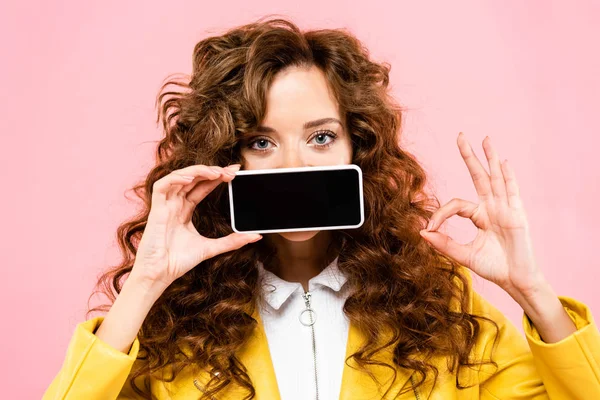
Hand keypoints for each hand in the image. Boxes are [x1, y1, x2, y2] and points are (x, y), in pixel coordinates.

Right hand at [130, 163, 261, 288]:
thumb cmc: (178, 261)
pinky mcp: (156, 209)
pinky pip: (162, 186)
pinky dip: (176, 178)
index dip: (217, 177)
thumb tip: (255, 236)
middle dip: (213, 171)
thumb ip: (233, 241)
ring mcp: (165, 205)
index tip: (235, 173)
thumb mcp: (212, 247)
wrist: (160, 274)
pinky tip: (191, 178)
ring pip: (179, 177)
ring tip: (216, 172)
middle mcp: (175, 204)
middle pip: (194, 178)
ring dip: (198, 171)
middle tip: (231, 171)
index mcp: (185, 210)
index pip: (203, 186)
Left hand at [419, 132, 545, 297]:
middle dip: (469, 156)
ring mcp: (505, 209)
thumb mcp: (464, 255)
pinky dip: (508, 177)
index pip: (455, 204)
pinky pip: (512, 192)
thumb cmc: (494, 267)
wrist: (515, 280)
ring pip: (496, 178)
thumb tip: (421, 233)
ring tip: (485, 139)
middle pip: (478, 176)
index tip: (428, 227)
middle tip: (460, 135)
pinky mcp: (517, 215)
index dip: (440, 213)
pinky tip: (503, 162)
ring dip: (490, 158)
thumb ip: (444, 244)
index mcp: (479, 216)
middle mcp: (492, 208)